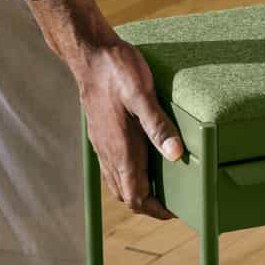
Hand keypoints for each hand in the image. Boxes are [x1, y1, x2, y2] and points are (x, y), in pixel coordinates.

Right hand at [26, 0, 181, 219]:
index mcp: (122, 150)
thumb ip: (158, 125)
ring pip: (118, 184)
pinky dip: (129, 177)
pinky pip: (113, 168)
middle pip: (127, 196)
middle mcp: (110, 154)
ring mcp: (103, 145)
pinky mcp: (100, 135)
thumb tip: (175, 154)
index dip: (157, 210)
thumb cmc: (117, 70)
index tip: (176, 211)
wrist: (88, 53)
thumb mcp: (142, 94)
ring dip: (138, 192)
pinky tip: (141, 165)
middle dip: (149, 205)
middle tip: (173, 202)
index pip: (137, 197)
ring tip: (161, 189)